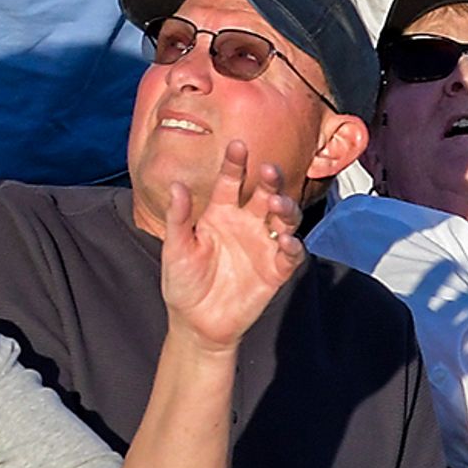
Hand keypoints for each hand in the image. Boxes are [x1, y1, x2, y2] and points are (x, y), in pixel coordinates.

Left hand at [156, 135, 301, 350]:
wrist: (196, 321)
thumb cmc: (183, 280)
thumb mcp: (175, 248)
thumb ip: (179, 218)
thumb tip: (175, 185)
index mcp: (221, 213)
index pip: (231, 182)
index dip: (235, 164)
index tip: (238, 145)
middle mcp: (246, 224)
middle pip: (264, 195)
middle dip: (270, 181)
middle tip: (269, 169)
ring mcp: (263, 246)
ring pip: (283, 220)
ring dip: (285, 209)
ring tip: (278, 203)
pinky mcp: (275, 271)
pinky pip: (289, 256)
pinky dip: (291, 247)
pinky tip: (286, 241)